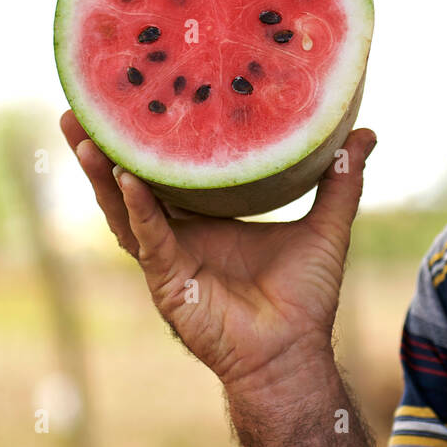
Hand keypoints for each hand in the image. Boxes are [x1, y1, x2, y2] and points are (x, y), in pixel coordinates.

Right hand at [60, 109, 375, 389]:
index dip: (152, 137)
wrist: (294, 352)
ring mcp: (168, 259)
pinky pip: (149, 238)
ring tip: (82, 132)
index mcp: (208, 220)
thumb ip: (341, 180)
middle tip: (80, 103)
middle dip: (104, 146)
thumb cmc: (305, 297)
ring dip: (101, 172)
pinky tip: (126, 177)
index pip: (171, 170)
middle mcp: (180, 235)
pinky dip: (137, 208)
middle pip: (131, 183)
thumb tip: (366, 134)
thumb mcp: (325, 225)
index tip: (137, 93)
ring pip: (123, 208)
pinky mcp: (168, 281)